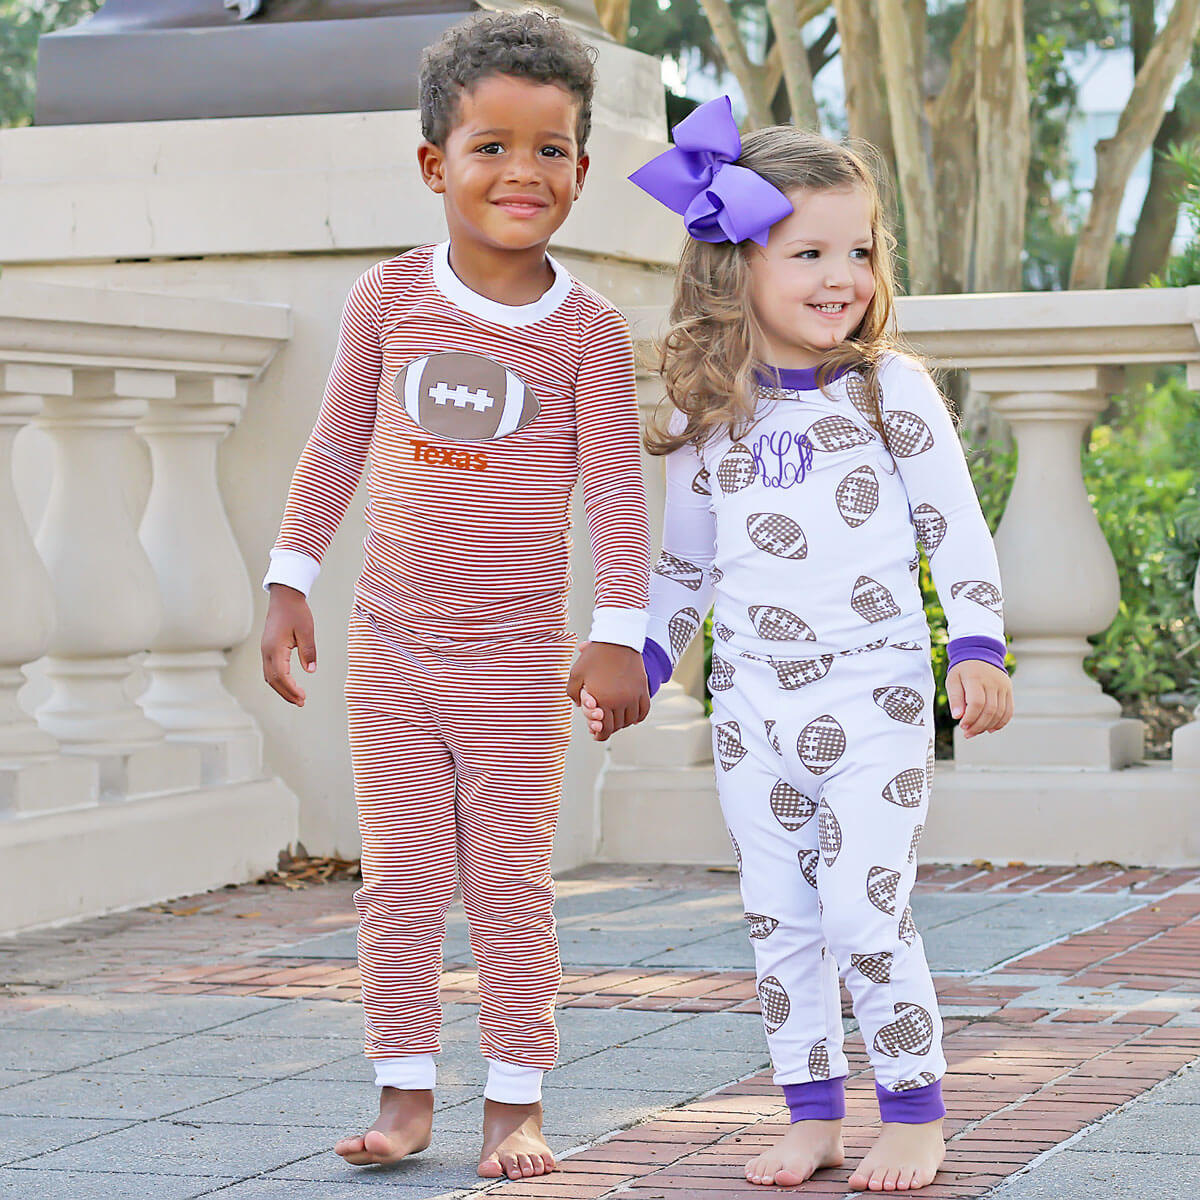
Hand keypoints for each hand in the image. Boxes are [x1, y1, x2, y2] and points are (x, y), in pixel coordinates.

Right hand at [260, 584, 316, 705]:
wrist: (284, 597)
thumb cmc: (296, 612)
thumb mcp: (307, 631)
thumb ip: (308, 651)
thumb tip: (310, 670)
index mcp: (275, 648)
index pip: (281, 675)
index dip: (291, 689)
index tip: (303, 697)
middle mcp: (266, 651)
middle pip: (273, 680)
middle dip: (286, 693)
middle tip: (302, 702)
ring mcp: (265, 650)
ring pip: (269, 676)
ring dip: (282, 688)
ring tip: (296, 697)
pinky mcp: (267, 648)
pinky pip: (269, 669)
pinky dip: (278, 680)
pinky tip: (288, 684)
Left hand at [566, 641, 648, 740]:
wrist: (617, 639)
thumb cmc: (594, 656)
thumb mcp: (576, 674)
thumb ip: (573, 693)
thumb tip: (580, 705)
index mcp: (602, 700)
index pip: (604, 729)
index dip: (599, 735)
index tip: (596, 734)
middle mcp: (620, 701)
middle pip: (617, 726)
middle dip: (609, 728)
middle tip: (604, 726)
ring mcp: (633, 696)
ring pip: (630, 720)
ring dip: (622, 722)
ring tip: (616, 718)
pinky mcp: (643, 689)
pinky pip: (643, 711)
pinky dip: (638, 716)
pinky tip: (632, 716)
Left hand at [947, 660, 1012, 737]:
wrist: (980, 654)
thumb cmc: (963, 670)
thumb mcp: (952, 680)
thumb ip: (955, 698)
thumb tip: (957, 717)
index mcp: (976, 678)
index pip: (977, 703)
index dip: (970, 718)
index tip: (962, 725)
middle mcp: (992, 682)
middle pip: (990, 710)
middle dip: (978, 726)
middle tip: (968, 733)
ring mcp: (1003, 686)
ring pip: (1000, 712)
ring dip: (988, 726)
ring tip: (976, 731)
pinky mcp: (1009, 690)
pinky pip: (1009, 710)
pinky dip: (1001, 722)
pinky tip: (990, 728)